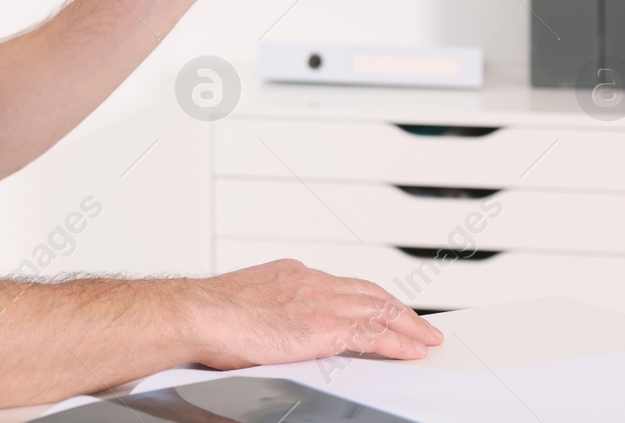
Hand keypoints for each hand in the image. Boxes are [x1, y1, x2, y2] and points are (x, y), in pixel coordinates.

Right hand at [188, 258, 443, 367]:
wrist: (197, 313)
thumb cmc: (206, 314)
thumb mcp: (244, 303)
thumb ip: (268, 311)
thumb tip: (268, 330)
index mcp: (291, 274)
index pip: (341, 285)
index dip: (367, 296)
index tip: (379, 306)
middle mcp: (310, 281)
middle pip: (369, 292)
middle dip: (397, 308)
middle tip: (418, 322)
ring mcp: (320, 302)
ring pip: (380, 309)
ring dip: (408, 324)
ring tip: (426, 337)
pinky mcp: (325, 327)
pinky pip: (375, 334)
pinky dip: (399, 342)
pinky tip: (412, 350)